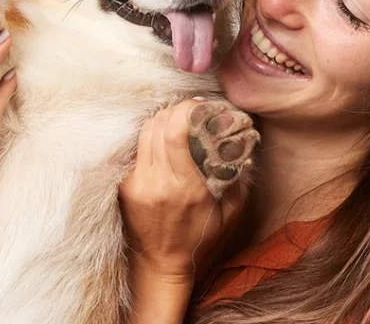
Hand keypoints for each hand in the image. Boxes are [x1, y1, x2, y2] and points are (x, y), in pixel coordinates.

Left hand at [120, 99, 248, 283]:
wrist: (161, 265)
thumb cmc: (200, 241)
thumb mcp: (230, 215)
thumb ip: (237, 179)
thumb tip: (244, 146)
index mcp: (186, 188)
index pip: (176, 134)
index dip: (186, 110)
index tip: (200, 104)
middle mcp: (158, 183)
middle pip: (158, 125)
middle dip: (175, 109)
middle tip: (191, 107)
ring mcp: (137, 184)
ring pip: (144, 132)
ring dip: (161, 118)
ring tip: (178, 117)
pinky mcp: (125, 186)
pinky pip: (136, 149)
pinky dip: (150, 136)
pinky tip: (162, 137)